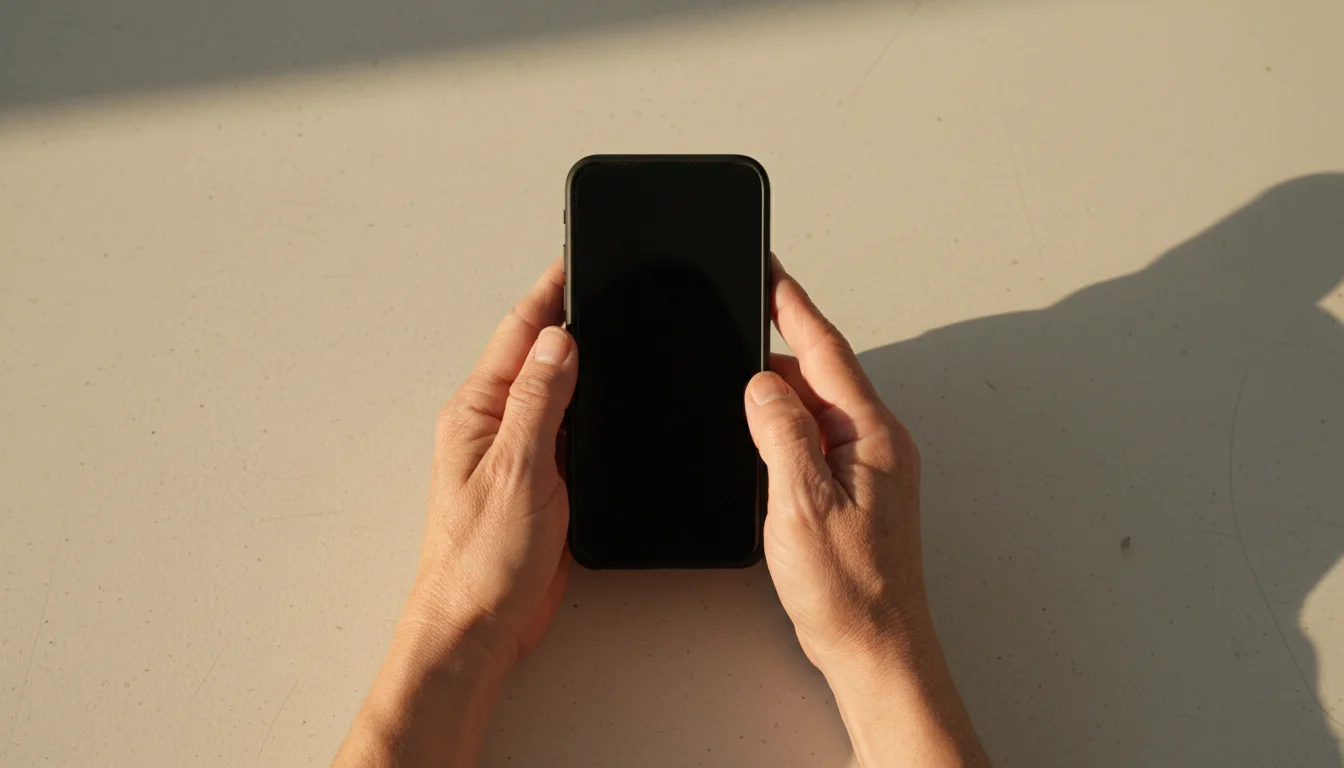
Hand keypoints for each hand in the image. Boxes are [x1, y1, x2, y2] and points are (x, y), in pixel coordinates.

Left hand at [410, 257, 574, 664]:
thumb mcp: (516, 468)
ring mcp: (517, 454)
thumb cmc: (480, 560)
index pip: (518, 334)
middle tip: (596, 280)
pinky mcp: (540, 483)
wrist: (481, 626)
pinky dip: (585, 409)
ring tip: (603, 326)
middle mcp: (494, 426)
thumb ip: (539, 401)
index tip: (574, 261)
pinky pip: (566, 430)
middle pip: (535, 356)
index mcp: (478, 411)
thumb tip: (558, 341)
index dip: (549, 295)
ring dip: (577, 363)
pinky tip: (602, 402)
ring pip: (553, 392)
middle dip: (566, 318)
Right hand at [745, 256, 988, 765]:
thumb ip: (782, 432)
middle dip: (777, 350)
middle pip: (821, 374)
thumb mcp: (801, 501)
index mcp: (871, 434)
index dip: (794, 306)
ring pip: (816, 409)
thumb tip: (763, 384)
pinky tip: (760, 442)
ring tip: (738, 395)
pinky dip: (785, 430)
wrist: (877, 649)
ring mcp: (869, 468)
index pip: (827, 349)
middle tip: (735, 326)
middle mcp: (877, 443)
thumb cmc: (850, 589)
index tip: (770, 269)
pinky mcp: (857, 491)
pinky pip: (817, 439)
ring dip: (778, 397)